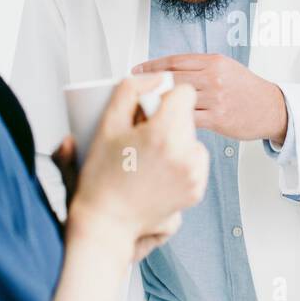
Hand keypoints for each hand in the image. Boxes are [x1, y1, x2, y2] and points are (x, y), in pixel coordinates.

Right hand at [64, 76, 208, 263]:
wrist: (107, 222)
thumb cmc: (102, 178)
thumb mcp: (108, 124)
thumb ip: (130, 90)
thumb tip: (155, 78)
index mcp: (164, 134)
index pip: (184, 93)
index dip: (165, 97)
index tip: (150, 110)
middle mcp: (185, 155)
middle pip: (189, 116)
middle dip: (169, 120)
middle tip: (143, 137)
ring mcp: (194, 175)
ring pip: (194, 139)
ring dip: (177, 141)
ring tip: (150, 157)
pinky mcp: (197, 190)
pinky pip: (195, 163)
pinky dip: (182, 163)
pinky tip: (158, 172)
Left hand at [133, 54, 286, 143]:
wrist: (271, 108)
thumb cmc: (247, 90)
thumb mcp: (226, 68)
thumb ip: (199, 68)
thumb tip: (168, 72)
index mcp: (214, 62)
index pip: (175, 60)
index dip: (151, 65)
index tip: (136, 70)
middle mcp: (214, 77)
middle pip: (172, 78)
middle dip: (149, 83)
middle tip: (133, 88)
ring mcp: (215, 98)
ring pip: (177, 99)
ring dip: (157, 103)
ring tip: (142, 107)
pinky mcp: (217, 118)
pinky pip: (187, 118)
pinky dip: (172, 119)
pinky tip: (163, 121)